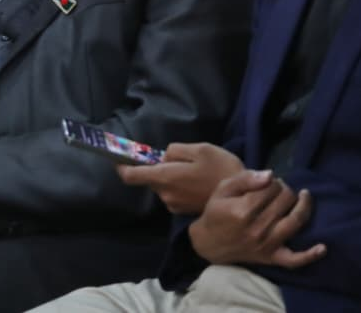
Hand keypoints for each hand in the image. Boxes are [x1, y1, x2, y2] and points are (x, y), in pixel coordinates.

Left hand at [117, 142, 243, 214]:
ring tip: (196, 170)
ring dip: (171, 177)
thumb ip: (176, 150)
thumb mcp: (200, 149)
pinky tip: (198, 181)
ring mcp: (174, 204)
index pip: (132, 176)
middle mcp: (165, 194)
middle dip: (158, 167)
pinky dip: (179, 185)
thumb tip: (163, 157)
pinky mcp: (183, 211)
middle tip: (182, 158)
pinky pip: (173, 193)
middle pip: (150, 178)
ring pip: (163, 185)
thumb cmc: (221, 169)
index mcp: (166, 177)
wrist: (242, 197)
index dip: (122, 166)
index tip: (117, 158)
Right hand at [188, 169, 325, 268]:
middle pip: (285, 201)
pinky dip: (310, 255)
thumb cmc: (215, 213)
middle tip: (279, 189)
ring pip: (295, 222)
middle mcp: (257, 229)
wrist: (209, 243)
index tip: (268, 182)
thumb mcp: (223, 190)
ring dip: (302, 206)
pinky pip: (295, 260)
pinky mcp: (272, 258)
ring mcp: (267, 245)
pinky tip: (323, 247)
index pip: (271, 188)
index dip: (273, 181)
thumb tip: (270, 175)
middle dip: (285, 189)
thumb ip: (245, 179)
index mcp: (243, 210)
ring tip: (303, 196)